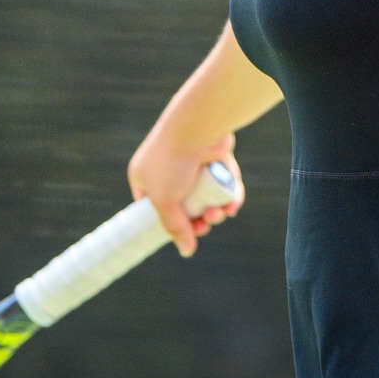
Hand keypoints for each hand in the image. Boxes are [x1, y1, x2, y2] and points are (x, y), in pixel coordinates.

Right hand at [127, 126, 244, 257]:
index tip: (184, 234)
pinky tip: (232, 207)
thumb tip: (187, 251)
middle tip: (205, 224)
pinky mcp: (217, 160)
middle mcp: (169, 170)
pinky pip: (223, 185)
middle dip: (198, 220)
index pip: (156, 208)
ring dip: (215, 212)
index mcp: (146, 176)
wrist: (198, 127)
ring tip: (218, 213)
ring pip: (207, 198)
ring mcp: (194, 164)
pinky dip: (229, 198)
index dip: (170, 224)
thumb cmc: (172, 161)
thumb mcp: (164, 201)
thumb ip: (174, 227)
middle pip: (186, 207)